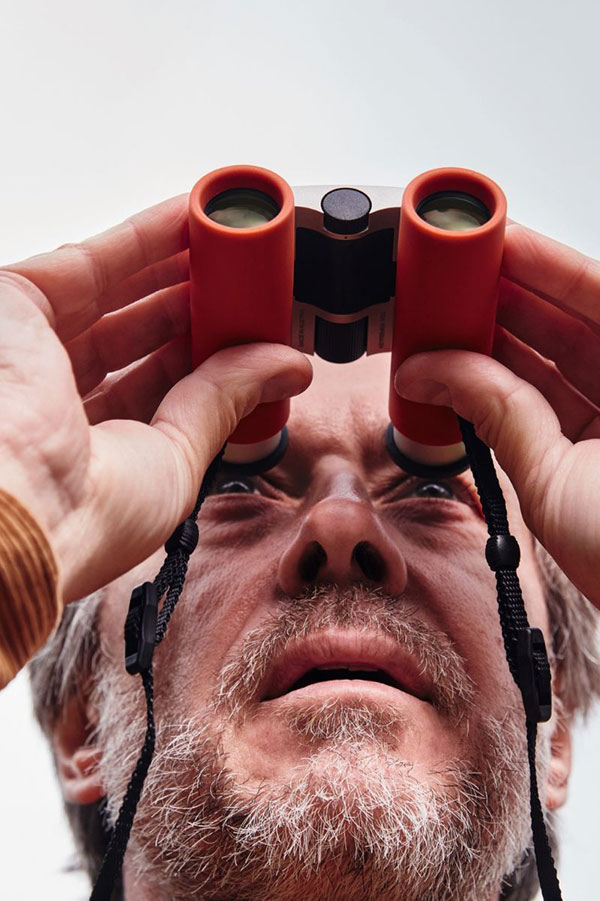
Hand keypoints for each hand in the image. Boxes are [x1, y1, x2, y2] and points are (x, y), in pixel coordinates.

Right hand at [0, 197, 311, 602]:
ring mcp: (39, 348)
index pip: (163, 390)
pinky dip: (144, 235)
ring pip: (119, 294)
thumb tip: (286, 366)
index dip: (210, 359)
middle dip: (199, 309)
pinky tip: (192, 217)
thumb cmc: (85, 514)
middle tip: (251, 287)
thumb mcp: (178, 460)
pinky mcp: (17, 302)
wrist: (15, 500)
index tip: (256, 337)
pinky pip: (91, 260)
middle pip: (142, 337)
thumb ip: (225, 401)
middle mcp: (64, 399)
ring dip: (178, 267)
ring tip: (234, 248)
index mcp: (98, 451)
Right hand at [394, 223, 599, 607]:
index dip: (532, 258)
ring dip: (493, 342)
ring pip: (551, 354)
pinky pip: (544, 395)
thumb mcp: (559, 480)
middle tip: (444, 281)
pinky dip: (501, 385)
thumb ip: (497, 410)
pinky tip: (461, 370)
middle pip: (566, 315)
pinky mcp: (594, 442)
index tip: (479, 239)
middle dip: (499, 297)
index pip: (590, 288)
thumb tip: (437, 368)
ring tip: (440, 325)